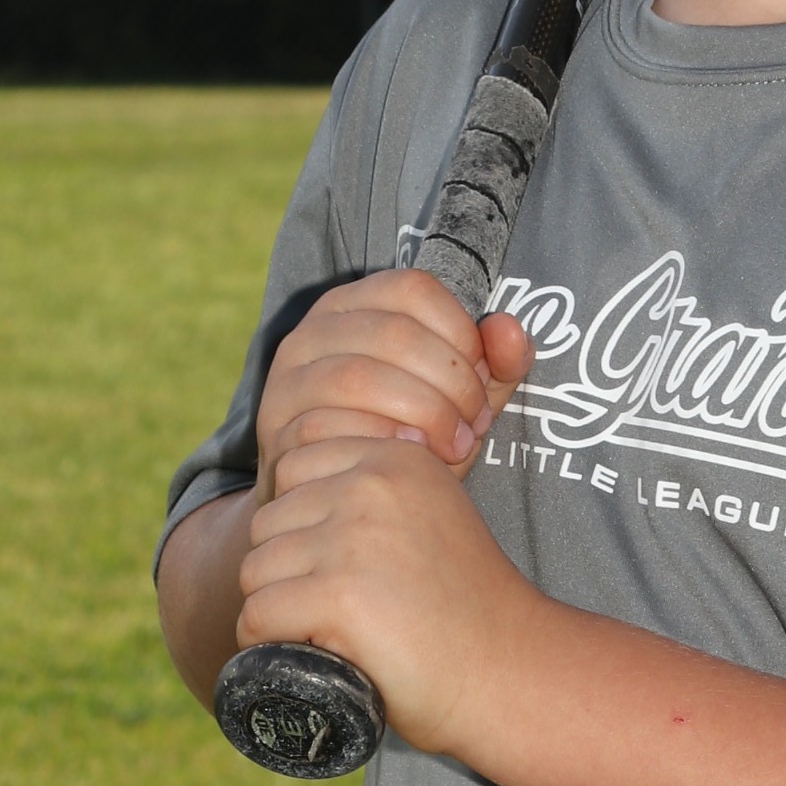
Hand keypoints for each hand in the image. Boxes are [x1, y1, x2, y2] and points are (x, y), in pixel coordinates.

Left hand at [236, 433, 535, 757]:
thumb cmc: (464, 607)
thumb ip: (374, 489)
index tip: (347, 566)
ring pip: (256, 570)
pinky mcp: (337, 595)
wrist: (509, 673)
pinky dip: (269, 646)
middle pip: (269, 522)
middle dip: (290, 570)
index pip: (293, 465)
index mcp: (396, 457)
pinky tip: (314, 654)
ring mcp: (353, 539)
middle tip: (346, 610)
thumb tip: (288, 482)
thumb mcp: (430, 515)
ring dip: (280, 610)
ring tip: (337, 633)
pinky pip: (258, 616)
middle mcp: (372, 485)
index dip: (304, 525)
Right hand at [254, 274, 533, 499]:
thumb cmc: (405, 438)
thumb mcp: (456, 398)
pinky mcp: (276, 426)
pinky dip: (381, 443)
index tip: (483, 380)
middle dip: (451, 384)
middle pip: (394, 334)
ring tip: (455, 448)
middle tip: (476, 427)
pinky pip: (328, 426)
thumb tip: (510, 329)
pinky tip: (413, 460)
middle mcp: (315, 329)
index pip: (414, 289)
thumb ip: (492, 365)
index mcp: (359, 303)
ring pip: (359, 376)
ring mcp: (289, 376)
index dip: (461, 333)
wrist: (336, 497)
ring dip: (423, 415)